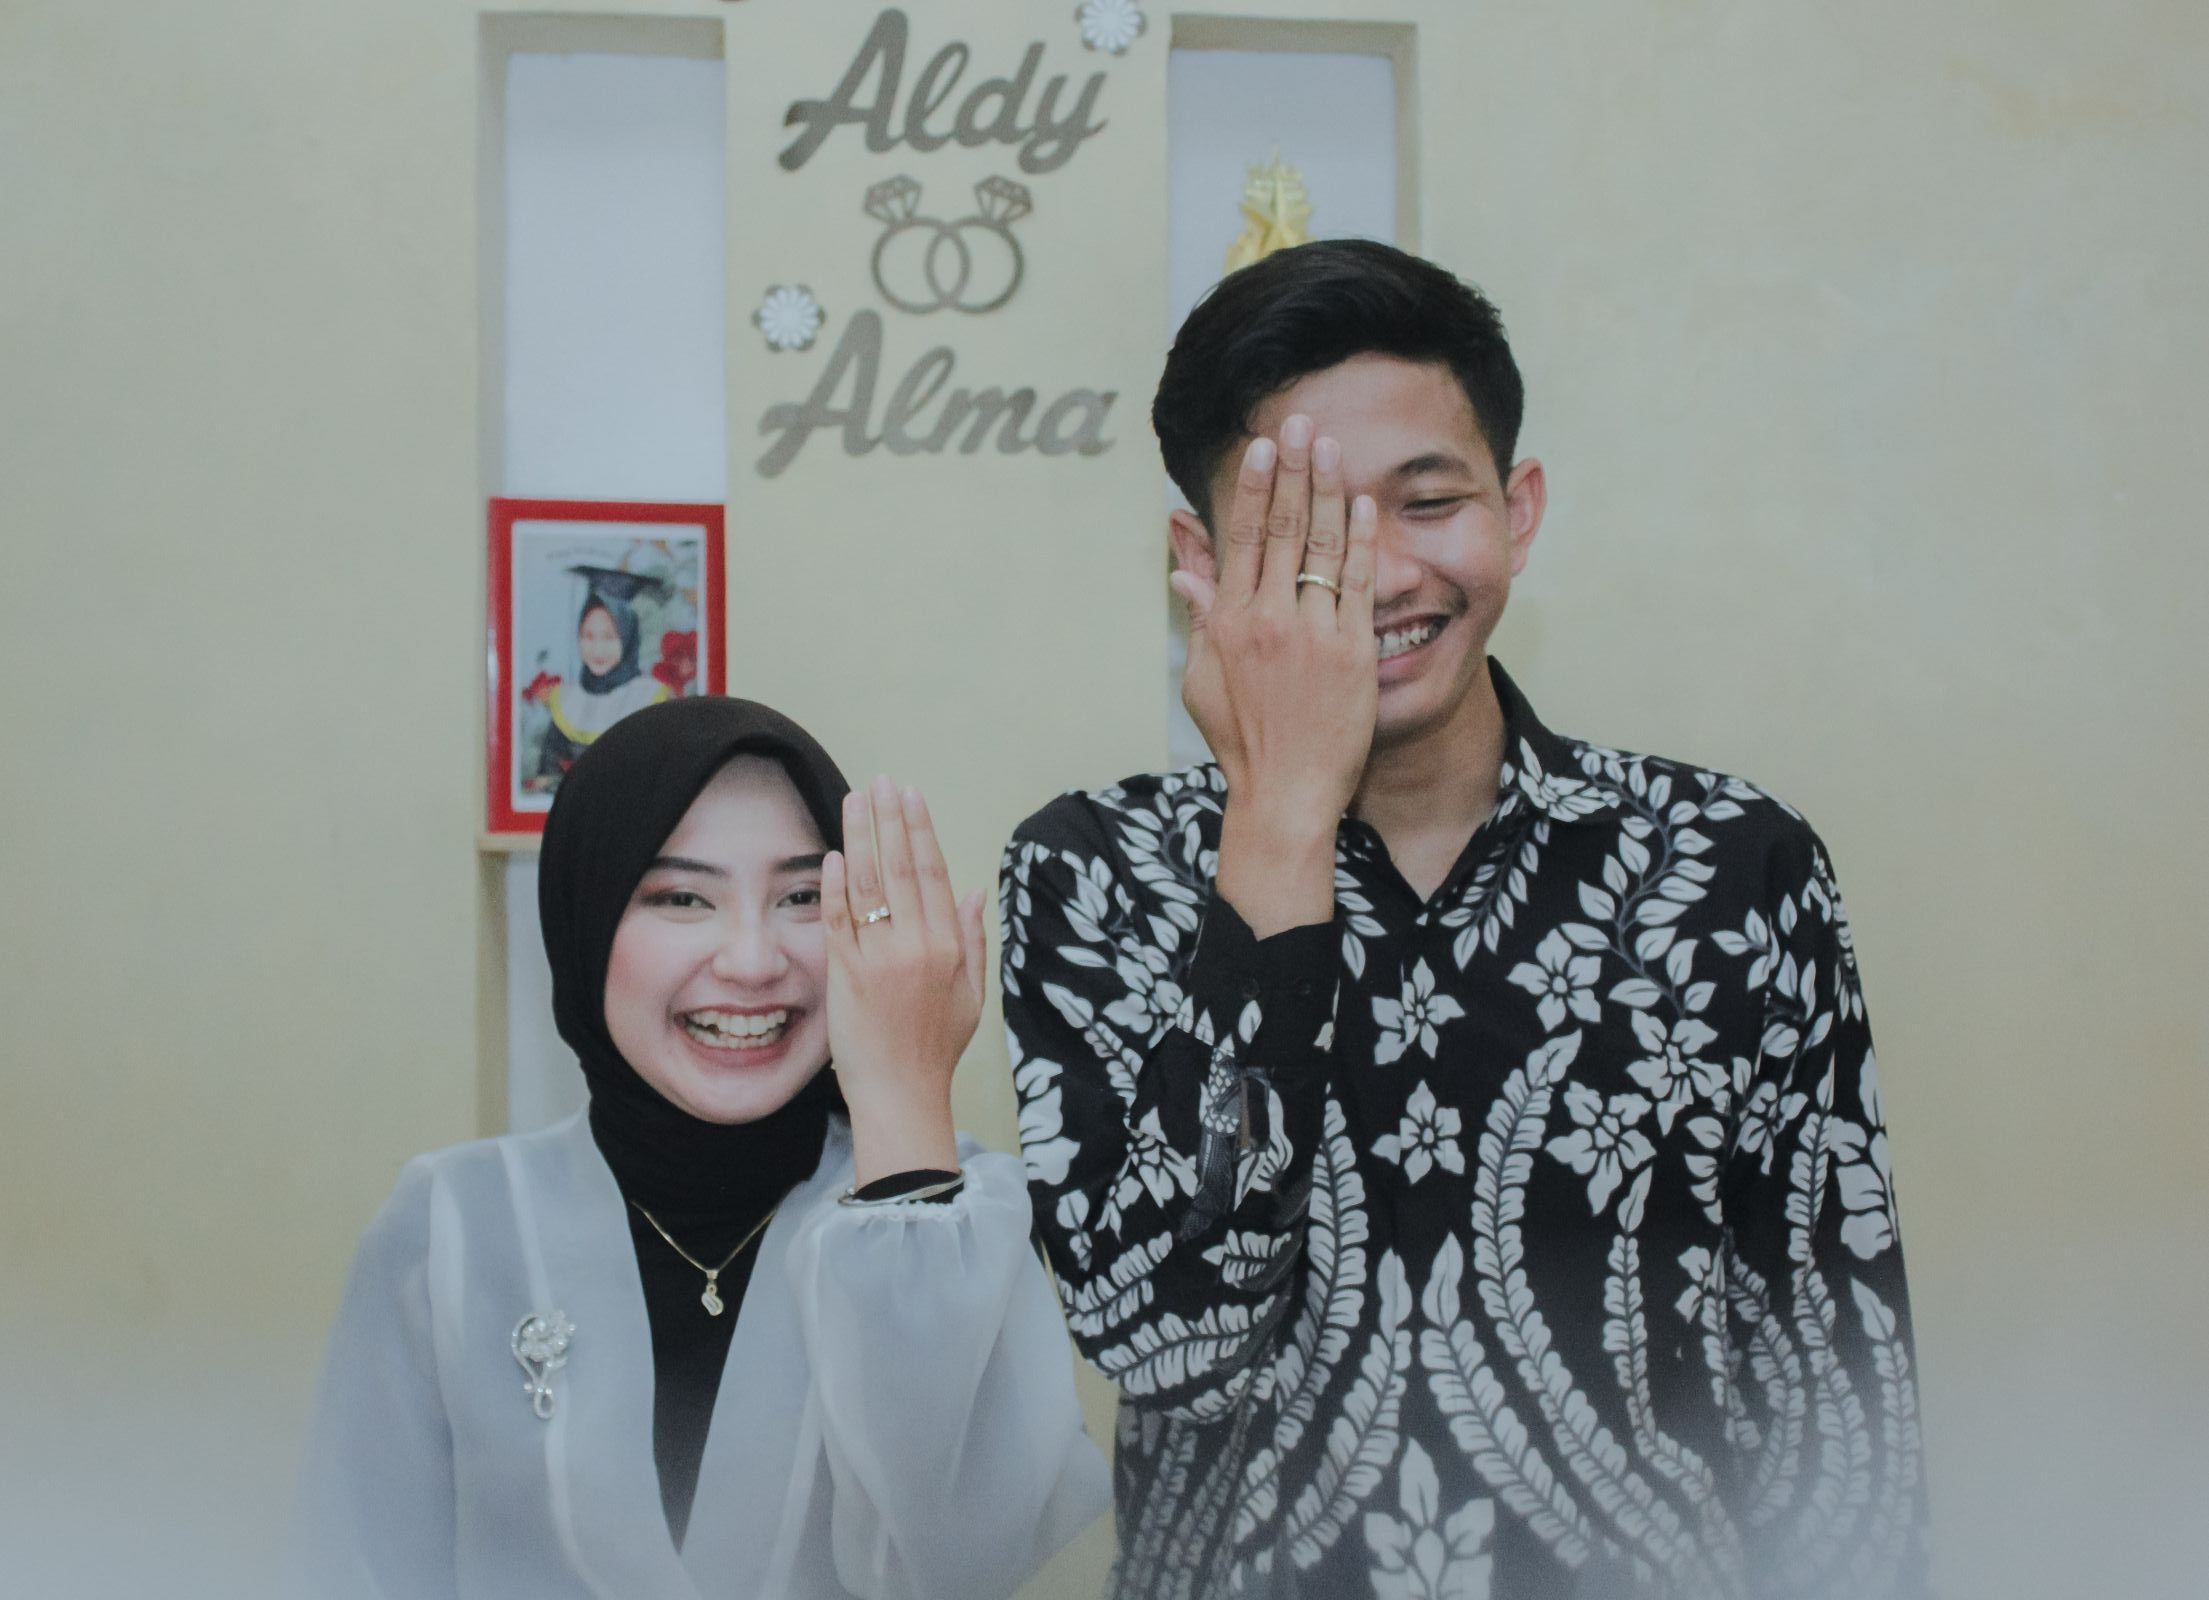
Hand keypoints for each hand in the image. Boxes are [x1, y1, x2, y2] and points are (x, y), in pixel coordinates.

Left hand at [821, 776, 985, 1182]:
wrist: (901, 1095)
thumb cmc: (936, 1049)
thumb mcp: (971, 994)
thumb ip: (972, 938)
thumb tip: (974, 889)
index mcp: (948, 947)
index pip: (931, 873)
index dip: (919, 830)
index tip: (911, 796)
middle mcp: (915, 946)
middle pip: (898, 868)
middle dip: (888, 820)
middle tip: (880, 782)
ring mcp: (878, 960)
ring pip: (865, 885)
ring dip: (858, 838)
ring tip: (854, 801)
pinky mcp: (845, 976)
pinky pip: (838, 921)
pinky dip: (834, 886)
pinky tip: (832, 855)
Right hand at [1172, 416, 1378, 933]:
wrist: (1285, 795)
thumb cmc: (1242, 743)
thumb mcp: (1203, 680)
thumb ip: (1200, 620)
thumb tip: (1184, 571)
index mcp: (1228, 624)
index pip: (1242, 538)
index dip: (1254, 487)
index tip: (1262, 446)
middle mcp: (1267, 621)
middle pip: (1282, 529)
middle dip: (1292, 470)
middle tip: (1300, 422)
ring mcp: (1312, 635)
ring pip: (1322, 546)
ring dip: (1326, 489)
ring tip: (1330, 446)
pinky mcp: (1352, 652)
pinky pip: (1360, 584)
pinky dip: (1361, 540)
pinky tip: (1363, 504)